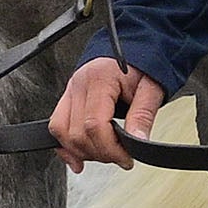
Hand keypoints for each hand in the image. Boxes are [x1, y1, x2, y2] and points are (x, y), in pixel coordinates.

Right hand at [49, 55, 163, 170]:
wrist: (133, 48)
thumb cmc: (141, 65)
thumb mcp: (151, 88)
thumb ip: (143, 115)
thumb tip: (138, 142)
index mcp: (99, 78)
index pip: (94, 124)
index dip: (109, 148)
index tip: (126, 159)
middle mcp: (79, 84)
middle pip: (76, 133)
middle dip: (99, 153)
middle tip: (120, 157)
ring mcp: (70, 90)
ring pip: (62, 131)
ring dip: (83, 151)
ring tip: (105, 154)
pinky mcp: (67, 98)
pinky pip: (56, 126)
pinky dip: (66, 147)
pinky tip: (78, 159)